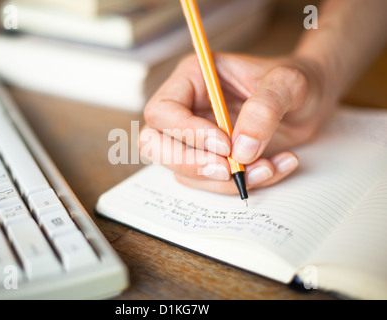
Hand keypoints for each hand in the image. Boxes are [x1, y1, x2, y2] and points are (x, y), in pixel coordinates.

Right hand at [139, 53, 333, 194]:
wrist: (309, 102)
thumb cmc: (295, 81)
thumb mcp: (289, 82)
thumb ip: (265, 108)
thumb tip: (240, 149)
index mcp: (192, 78)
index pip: (163, 111)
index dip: (187, 133)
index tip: (226, 145)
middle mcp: (186, 109)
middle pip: (155, 144)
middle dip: (189, 163)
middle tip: (229, 170)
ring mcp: (194, 138)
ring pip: (182, 171)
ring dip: (223, 180)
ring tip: (268, 167)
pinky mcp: (209, 159)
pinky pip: (210, 182)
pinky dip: (239, 184)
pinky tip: (273, 168)